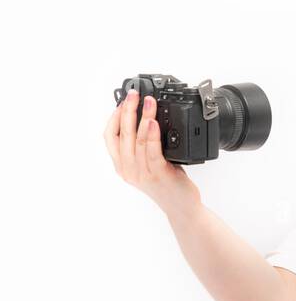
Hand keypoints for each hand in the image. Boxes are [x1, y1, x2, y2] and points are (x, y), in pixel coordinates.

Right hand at [104, 87, 201, 215]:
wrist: (181, 207)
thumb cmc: (166, 183)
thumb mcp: (148, 162)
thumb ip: (142, 145)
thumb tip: (144, 117)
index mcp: (122, 165)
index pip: (109, 137)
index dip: (114, 117)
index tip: (122, 101)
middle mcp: (128, 170)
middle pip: (122, 134)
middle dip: (128, 110)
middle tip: (134, 94)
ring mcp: (142, 173)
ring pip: (137, 140)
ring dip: (143, 117)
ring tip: (148, 102)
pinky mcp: (158, 174)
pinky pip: (152, 152)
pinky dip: (151, 135)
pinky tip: (153, 123)